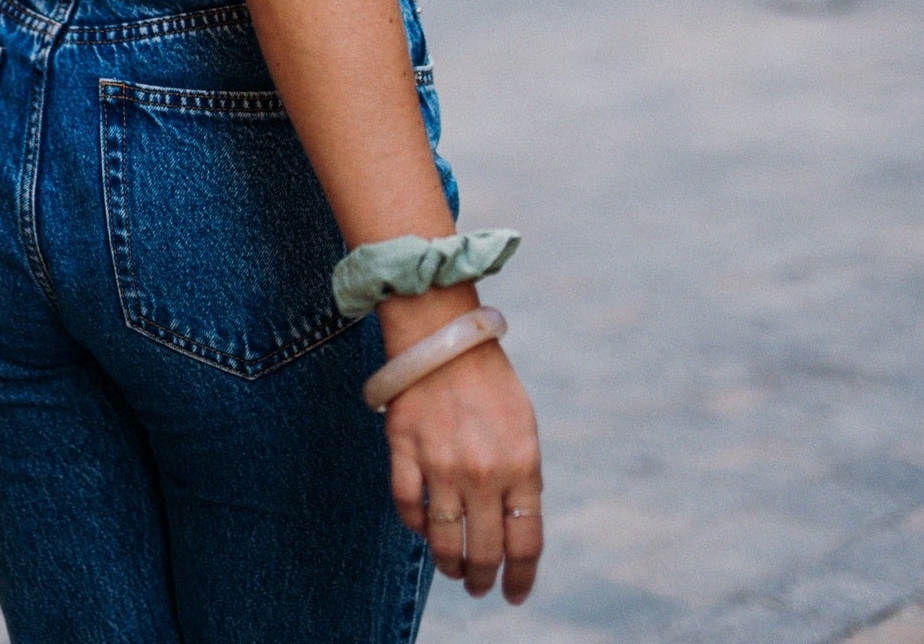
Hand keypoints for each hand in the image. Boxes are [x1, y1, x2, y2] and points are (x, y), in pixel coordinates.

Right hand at [382, 318, 542, 602]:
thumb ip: (523, 477)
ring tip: (452, 569)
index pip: (525, 542)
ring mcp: (441, 463)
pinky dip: (415, 526)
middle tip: (478, 587)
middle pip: (484, 551)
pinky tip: (423, 529)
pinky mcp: (404, 450)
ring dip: (449, 564)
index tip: (515, 594)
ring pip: (443, 541)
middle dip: (482, 579)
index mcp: (522, 464)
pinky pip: (408, 508)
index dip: (521, 577)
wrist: (443, 334)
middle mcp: (483, 471)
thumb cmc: (488, 380)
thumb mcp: (524, 427)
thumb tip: (515, 524)